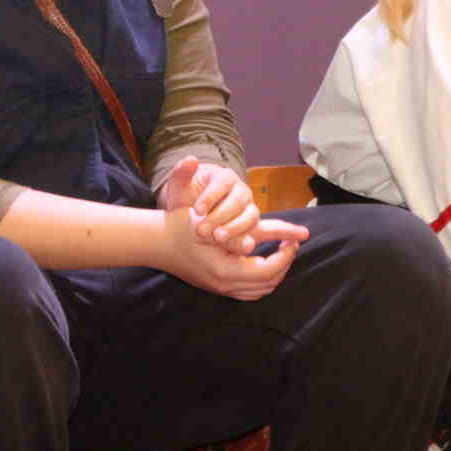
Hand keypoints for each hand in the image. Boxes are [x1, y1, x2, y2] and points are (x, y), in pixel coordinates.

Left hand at [156, 158, 261, 253]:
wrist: (193, 217)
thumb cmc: (186, 199)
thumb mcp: (179, 188)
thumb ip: (181, 174)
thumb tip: (190, 159)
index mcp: (225, 177)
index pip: (222, 184)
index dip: (210, 197)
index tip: (197, 210)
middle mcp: (241, 191)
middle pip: (237, 202)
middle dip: (220, 216)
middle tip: (203, 230)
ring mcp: (249, 208)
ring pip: (249, 216)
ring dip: (234, 228)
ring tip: (217, 238)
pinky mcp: (251, 226)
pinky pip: (252, 232)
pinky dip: (242, 239)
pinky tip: (228, 247)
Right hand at [156, 158, 308, 299]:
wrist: (156, 246)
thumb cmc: (176, 226)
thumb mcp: (186, 205)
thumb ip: (191, 183)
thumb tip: (191, 158)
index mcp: (224, 268)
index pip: (269, 270)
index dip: (286, 255)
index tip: (294, 240)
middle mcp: (225, 283)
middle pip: (268, 283)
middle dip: (284, 264)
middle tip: (292, 245)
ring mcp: (221, 289)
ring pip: (260, 290)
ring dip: (275, 273)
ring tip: (282, 253)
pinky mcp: (218, 288)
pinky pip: (249, 293)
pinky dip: (262, 281)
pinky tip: (265, 262)